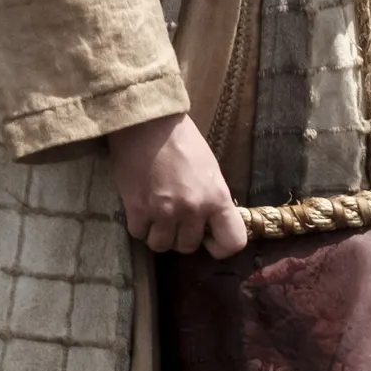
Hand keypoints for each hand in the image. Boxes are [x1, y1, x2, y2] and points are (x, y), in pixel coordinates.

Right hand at [111, 110, 247, 256]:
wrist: (148, 123)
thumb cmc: (182, 140)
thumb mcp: (210, 170)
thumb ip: (211, 199)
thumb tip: (208, 223)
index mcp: (217, 198)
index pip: (232, 242)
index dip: (219, 245)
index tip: (208, 238)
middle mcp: (194, 210)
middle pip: (188, 247)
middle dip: (181, 236)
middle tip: (175, 218)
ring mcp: (164, 212)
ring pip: (161, 245)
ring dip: (158, 234)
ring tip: (156, 215)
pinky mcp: (137, 209)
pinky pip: (139, 234)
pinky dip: (139, 226)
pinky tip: (140, 209)